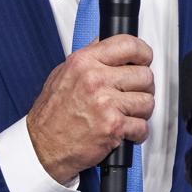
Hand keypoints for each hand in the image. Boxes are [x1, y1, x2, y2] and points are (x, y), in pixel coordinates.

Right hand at [26, 35, 153, 184]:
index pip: (128, 45)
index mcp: (84, 62)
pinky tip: (124, 132)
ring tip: (126, 115)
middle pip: (144, 75)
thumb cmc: (52, 115)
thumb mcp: (63, 74)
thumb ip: (89, 58)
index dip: (143, 53)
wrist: (43, 147)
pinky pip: (143, 126)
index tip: (144, 60)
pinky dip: (137, 133)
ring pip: (147, 101)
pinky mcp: (113, 126)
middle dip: (142, 88)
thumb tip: (108, 43)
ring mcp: (105, 103)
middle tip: (132, 96)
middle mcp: (95, 79)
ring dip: (141, 112)